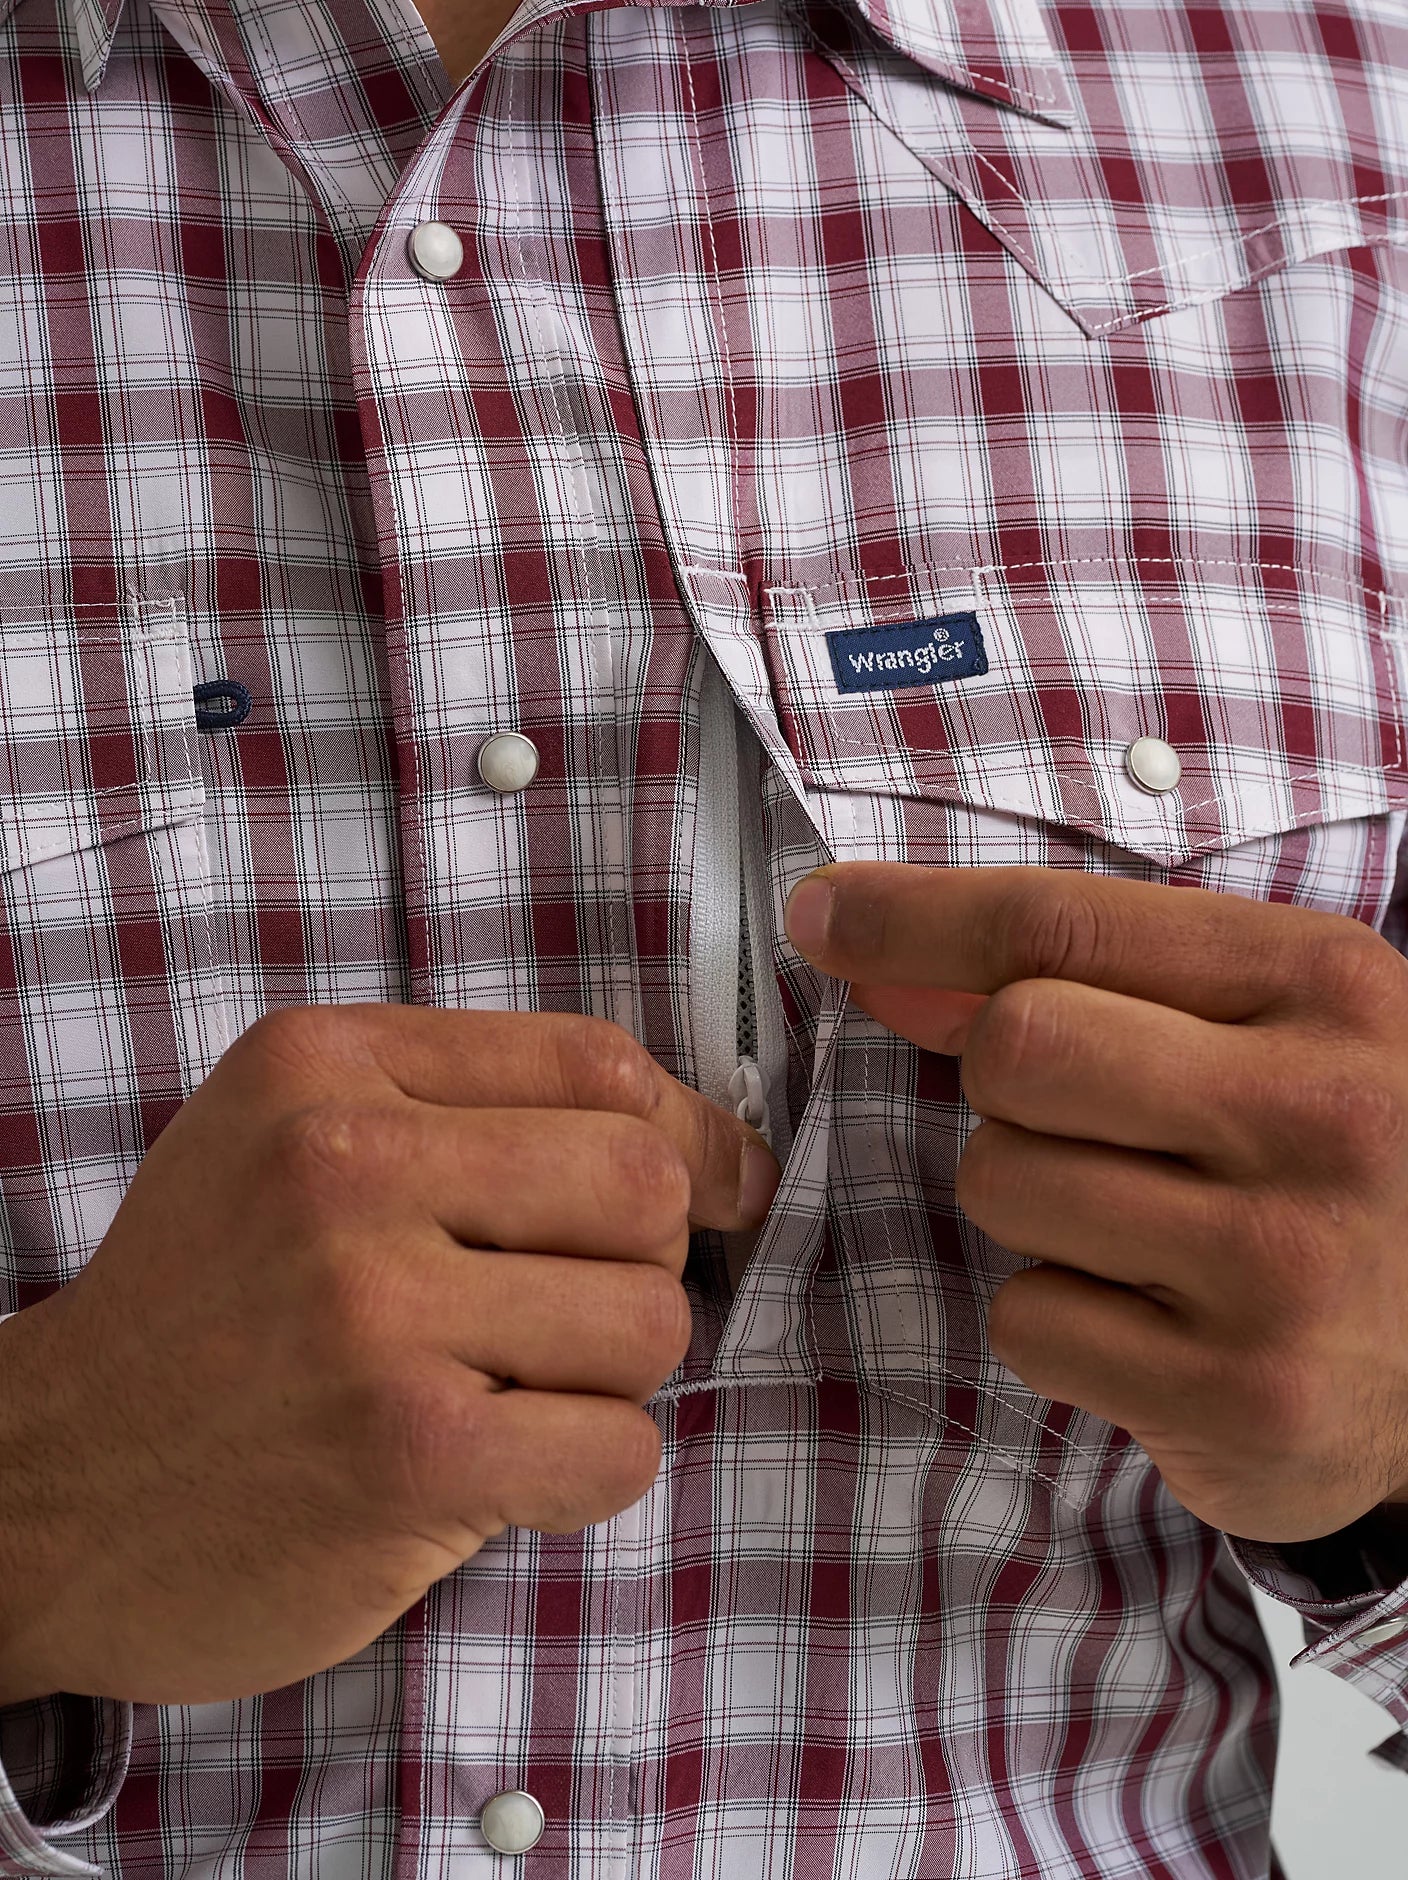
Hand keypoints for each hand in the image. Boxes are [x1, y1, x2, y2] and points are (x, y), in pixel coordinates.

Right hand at [0, 1007, 778, 1705]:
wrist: (44, 1490)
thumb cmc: (202, 1314)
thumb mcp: (286, 1141)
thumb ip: (465, 1111)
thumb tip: (695, 1140)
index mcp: (330, 1067)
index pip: (596, 1061)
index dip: (693, 1127)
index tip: (725, 1182)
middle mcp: (346, 1167)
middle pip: (644, 1183)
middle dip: (647, 1261)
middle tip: (573, 1310)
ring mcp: (375, 1312)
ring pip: (651, 1321)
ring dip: (614, 1376)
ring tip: (516, 1390)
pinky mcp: (408, 1454)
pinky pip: (620, 1449)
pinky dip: (589, 1471)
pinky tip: (501, 1468)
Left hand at [784, 862, 1407, 1543]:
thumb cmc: (1337, 1166)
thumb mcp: (1262, 1029)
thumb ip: (1093, 981)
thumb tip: (892, 960)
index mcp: (1323, 988)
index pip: (1064, 925)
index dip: (915, 916)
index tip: (823, 911)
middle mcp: (1321, 1115)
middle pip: (1016, 1048)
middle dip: (1000, 1084)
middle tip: (1080, 1122)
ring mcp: (1286, 1264)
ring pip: (1003, 1183)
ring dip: (1028, 1205)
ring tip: (1138, 1228)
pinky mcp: (1244, 1395)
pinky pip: (1027, 1322)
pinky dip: (1056, 1320)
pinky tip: (1152, 1321)